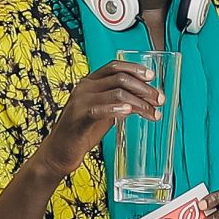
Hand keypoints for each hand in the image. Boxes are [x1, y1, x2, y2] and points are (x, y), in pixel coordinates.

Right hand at [35, 62, 164, 179]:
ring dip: (139, 102)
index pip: (114, 66)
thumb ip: (117, 103)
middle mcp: (84, 88)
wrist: (59, 152)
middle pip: (120, 78)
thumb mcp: (103, 112)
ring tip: (151, 112)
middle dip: (144, 88)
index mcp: (89, 83)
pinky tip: (130, 113)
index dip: (135, 69)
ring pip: (117, 92)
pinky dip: (119, 109)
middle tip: (159, 100)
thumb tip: (143, 99)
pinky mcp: (79, 116)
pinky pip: (102, 108)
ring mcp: (81, 101)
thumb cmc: (81, 132)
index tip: (152, 77)